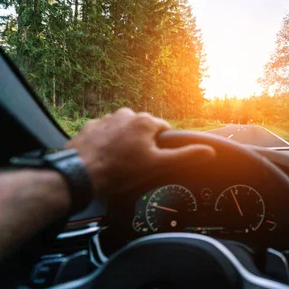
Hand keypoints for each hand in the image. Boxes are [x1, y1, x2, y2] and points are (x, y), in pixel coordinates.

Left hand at [65, 108, 214, 195]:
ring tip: (118, 164)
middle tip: (135, 165)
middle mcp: (126, 114)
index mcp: (145, 121)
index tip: (154, 160)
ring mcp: (105, 119)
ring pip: (123, 131)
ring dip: (124, 143)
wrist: (79, 174)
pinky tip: (103, 159)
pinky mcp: (89, 127)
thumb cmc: (119, 170)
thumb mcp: (158, 165)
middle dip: (142, 145)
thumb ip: (185, 155)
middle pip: (143, 129)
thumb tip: (209, 151)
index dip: (162, 147)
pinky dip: (106, 144)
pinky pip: (104, 134)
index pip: (165, 130)